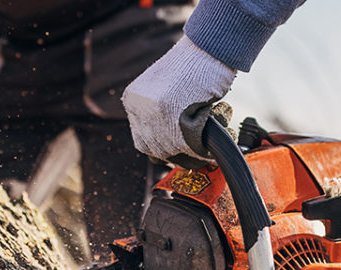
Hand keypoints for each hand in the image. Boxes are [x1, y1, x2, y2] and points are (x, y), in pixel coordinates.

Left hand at [122, 36, 235, 168]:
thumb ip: (156, 111)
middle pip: (155, 149)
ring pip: (172, 150)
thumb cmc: (193, 65)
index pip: (142, 141)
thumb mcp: (163, 87)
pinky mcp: (173, 120)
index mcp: (132, 101)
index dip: (163, 147)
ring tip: (203, 140)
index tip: (179, 148)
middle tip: (194, 148)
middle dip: (178, 151)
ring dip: (190, 151)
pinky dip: (201, 149)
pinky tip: (209, 141)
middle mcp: (138, 109)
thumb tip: (162, 142)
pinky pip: (188, 147)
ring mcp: (154, 115)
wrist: (209, 47)